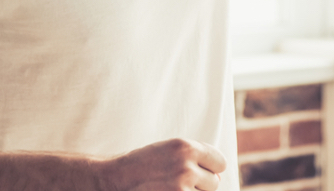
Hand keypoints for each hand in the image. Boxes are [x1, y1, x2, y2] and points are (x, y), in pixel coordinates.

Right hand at [106, 138, 225, 190]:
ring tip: (170, 188)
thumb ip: (193, 157)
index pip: (219, 162)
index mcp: (186, 147)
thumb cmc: (141, 165)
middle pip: (214, 182)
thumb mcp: (168, 150)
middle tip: (178, 183)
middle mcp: (186, 166)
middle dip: (201, 185)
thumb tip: (219, 175)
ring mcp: (181, 187)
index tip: (200, 172)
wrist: (114, 180)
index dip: (211, 168)